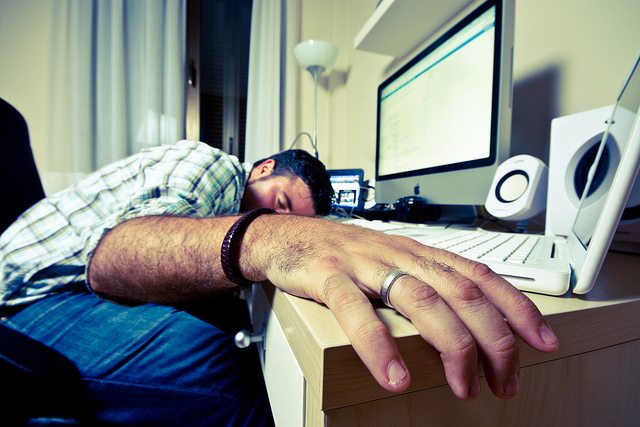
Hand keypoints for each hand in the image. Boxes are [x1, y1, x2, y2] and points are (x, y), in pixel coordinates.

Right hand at [252, 216, 559, 399]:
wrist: (289, 235)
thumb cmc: (345, 255)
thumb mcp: (394, 265)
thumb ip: (427, 287)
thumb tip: (469, 325)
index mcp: (420, 254)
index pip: (481, 276)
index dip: (517, 308)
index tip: (543, 341)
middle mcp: (401, 255)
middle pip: (462, 293)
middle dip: (493, 341)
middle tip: (505, 382)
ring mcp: (366, 264)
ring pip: (421, 300)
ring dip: (450, 347)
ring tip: (463, 387)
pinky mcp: (329, 275)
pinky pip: (356, 310)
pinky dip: (378, 345)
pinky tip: (394, 376)